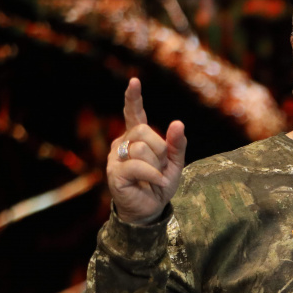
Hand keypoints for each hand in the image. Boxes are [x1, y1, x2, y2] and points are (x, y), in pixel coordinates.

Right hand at [108, 78, 186, 224]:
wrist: (149, 210)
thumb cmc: (159, 184)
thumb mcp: (175, 164)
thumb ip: (178, 145)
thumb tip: (178, 123)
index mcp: (136, 138)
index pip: (134, 114)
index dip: (133, 99)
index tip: (134, 82)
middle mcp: (122, 143)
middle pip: (143, 130)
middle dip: (160, 148)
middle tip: (160, 166)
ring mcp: (115, 158)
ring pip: (141, 148)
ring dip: (156, 165)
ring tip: (153, 177)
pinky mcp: (115, 173)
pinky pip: (137, 166)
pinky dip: (152, 175)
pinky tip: (153, 183)